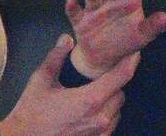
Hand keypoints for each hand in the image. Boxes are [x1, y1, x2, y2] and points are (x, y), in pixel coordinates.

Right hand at [0, 34, 137, 135]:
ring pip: (117, 110)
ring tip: (92, 95)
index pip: (121, 76)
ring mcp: (100, 133)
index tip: (133, 53)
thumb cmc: (31, 113)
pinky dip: (105, 115)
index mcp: (90, 100)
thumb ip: (55, 57)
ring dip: (110, 100)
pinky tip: (89, 112)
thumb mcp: (41, 81)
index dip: (130, 61)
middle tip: (99, 77)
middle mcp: (100, 118)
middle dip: (113, 83)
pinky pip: (111, 125)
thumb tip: (67, 38)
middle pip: (120, 93)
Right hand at [66, 0, 165, 78]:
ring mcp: (95, 9)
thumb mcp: (142, 36)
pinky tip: (71, 2)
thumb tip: (165, 17)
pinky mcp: (80, 20)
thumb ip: (152, 26)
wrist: (105, 58)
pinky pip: (75, 13)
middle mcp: (111, 0)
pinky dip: (72, 8)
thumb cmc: (126, 40)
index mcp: (129, 1)